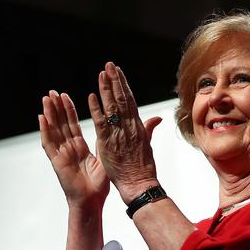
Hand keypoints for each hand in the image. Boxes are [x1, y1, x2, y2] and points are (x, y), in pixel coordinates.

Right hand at [39, 91, 108, 209]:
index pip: (73, 126)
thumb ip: (107, 142)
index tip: (66, 96)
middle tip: (53, 92)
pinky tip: (41, 118)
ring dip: (49, 114)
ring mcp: (61, 155)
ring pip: (53, 130)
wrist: (92, 201)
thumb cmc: (100, 184)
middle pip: (61, 125)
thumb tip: (116, 128)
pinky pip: (49, 143)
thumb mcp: (105, 158)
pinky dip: (45, 130)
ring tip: (46, 98)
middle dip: (57, 108)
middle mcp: (68, 150)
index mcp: (80, 149)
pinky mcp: (56, 161)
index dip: (69, 111)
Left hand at [88, 62, 162, 203]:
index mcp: (138, 126)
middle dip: (116, 81)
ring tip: (102, 73)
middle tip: (109, 65)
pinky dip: (97, 109)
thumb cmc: (143, 168)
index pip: (130, 101)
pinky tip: (92, 96)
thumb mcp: (147, 145)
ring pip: (112, 107)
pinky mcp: (108, 142)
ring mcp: (120, 133)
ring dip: (106, 89)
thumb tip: (157, 118)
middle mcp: (130, 127)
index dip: (123, 85)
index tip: (118, 72)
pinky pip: (101, 123)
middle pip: (122, 99)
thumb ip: (149, 128)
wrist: (140, 184)